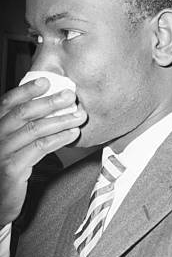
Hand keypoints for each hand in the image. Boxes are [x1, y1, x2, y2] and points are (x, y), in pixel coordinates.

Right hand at [0, 78, 86, 225]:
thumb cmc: (6, 175)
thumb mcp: (12, 149)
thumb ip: (22, 133)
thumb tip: (49, 115)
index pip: (8, 103)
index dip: (26, 90)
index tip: (46, 81)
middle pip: (23, 113)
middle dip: (49, 102)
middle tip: (70, 96)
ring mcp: (2, 151)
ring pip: (33, 129)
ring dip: (60, 120)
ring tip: (78, 116)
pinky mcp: (12, 167)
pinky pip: (39, 148)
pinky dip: (57, 139)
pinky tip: (72, 134)